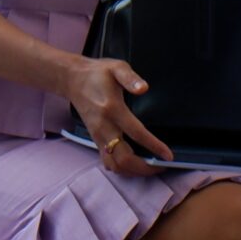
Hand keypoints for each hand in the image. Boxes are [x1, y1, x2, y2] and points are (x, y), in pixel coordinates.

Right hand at [63, 56, 168, 176]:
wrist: (72, 80)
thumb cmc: (97, 74)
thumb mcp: (116, 67)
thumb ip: (130, 77)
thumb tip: (143, 88)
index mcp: (112, 109)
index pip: (136, 133)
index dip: (154, 146)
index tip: (168, 155)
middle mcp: (104, 127)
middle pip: (123, 159)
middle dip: (145, 167)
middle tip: (162, 166)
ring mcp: (98, 136)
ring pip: (114, 165)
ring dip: (133, 171)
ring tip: (150, 168)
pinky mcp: (95, 140)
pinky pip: (108, 162)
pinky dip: (123, 168)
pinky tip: (135, 164)